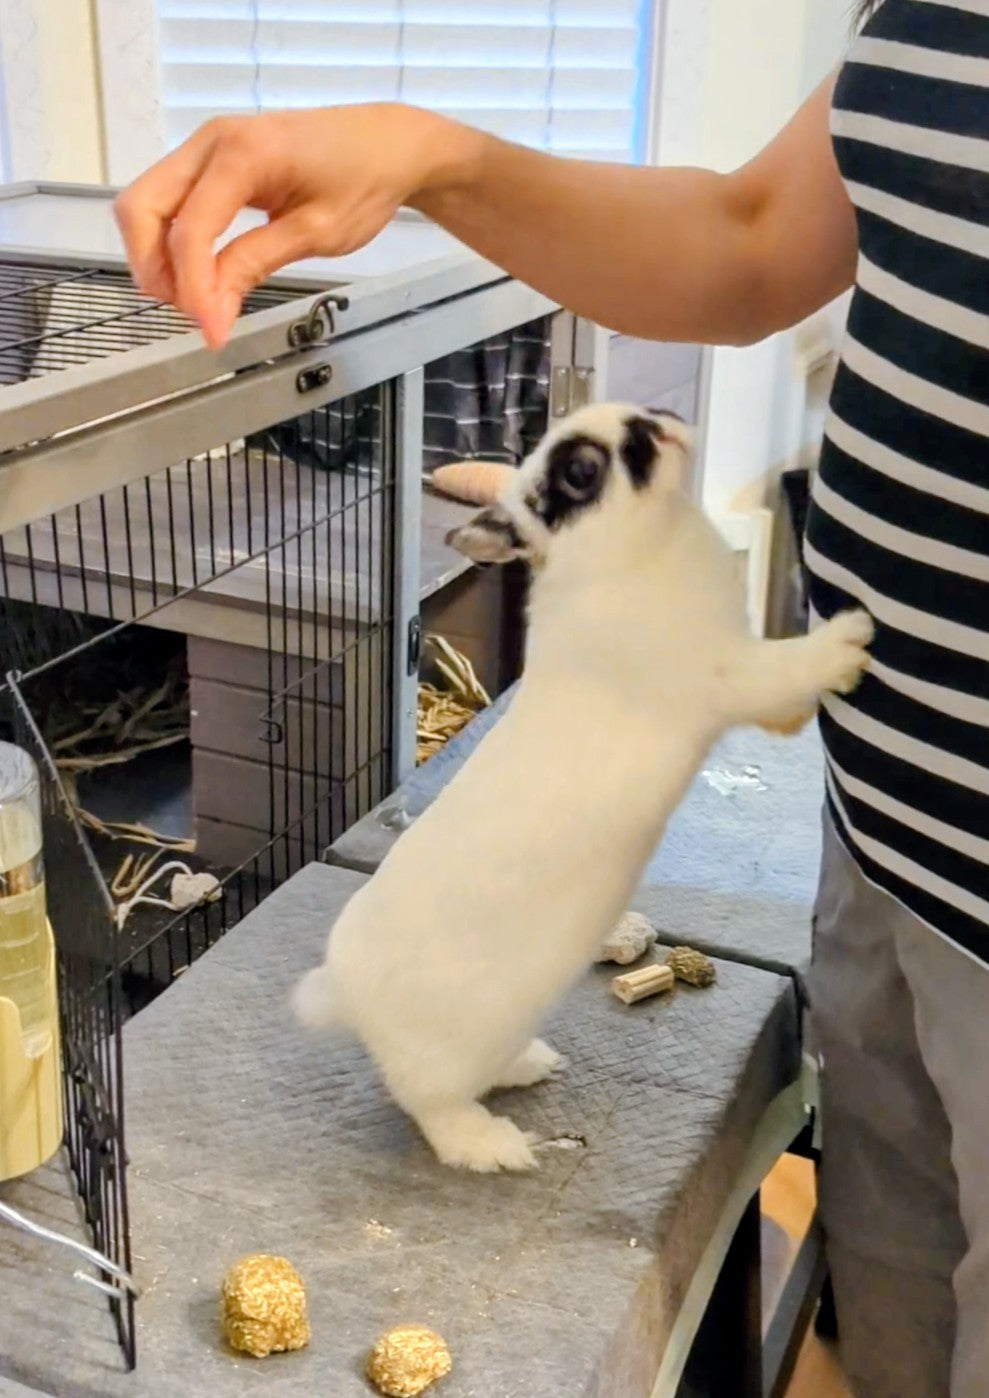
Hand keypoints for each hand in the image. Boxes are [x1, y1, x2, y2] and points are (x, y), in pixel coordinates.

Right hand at [113, 104, 472, 348]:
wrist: (387, 145)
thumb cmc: (363, 182)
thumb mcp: (316, 233)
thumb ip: (256, 264)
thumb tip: (213, 311)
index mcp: (242, 154)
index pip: (191, 230)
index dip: (193, 288)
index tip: (211, 333)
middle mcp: (211, 142)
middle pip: (140, 206)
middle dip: (153, 267)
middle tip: (190, 312)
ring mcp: (206, 148)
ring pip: (146, 204)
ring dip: (157, 256)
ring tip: (198, 298)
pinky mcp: (211, 162)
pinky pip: (170, 202)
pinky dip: (172, 241)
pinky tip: (203, 274)